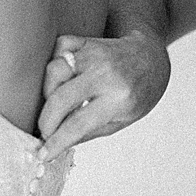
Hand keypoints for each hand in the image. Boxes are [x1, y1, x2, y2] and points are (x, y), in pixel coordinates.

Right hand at [37, 30, 169, 160]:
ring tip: (56, 104)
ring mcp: (95, 54)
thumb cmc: (139, 92)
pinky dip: (55, 64)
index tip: (43, 154)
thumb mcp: (121, 120)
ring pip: (54, 70)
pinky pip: (59, 49)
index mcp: (119, 98)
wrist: (152, 57)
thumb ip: (89, 131)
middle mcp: (105, 74)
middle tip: (44, 131)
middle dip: (45, 121)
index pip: (78, 124)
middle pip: (60, 99)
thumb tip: (57, 144)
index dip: (56, 141)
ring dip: (47, 92)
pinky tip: (63, 78)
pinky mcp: (87, 41)